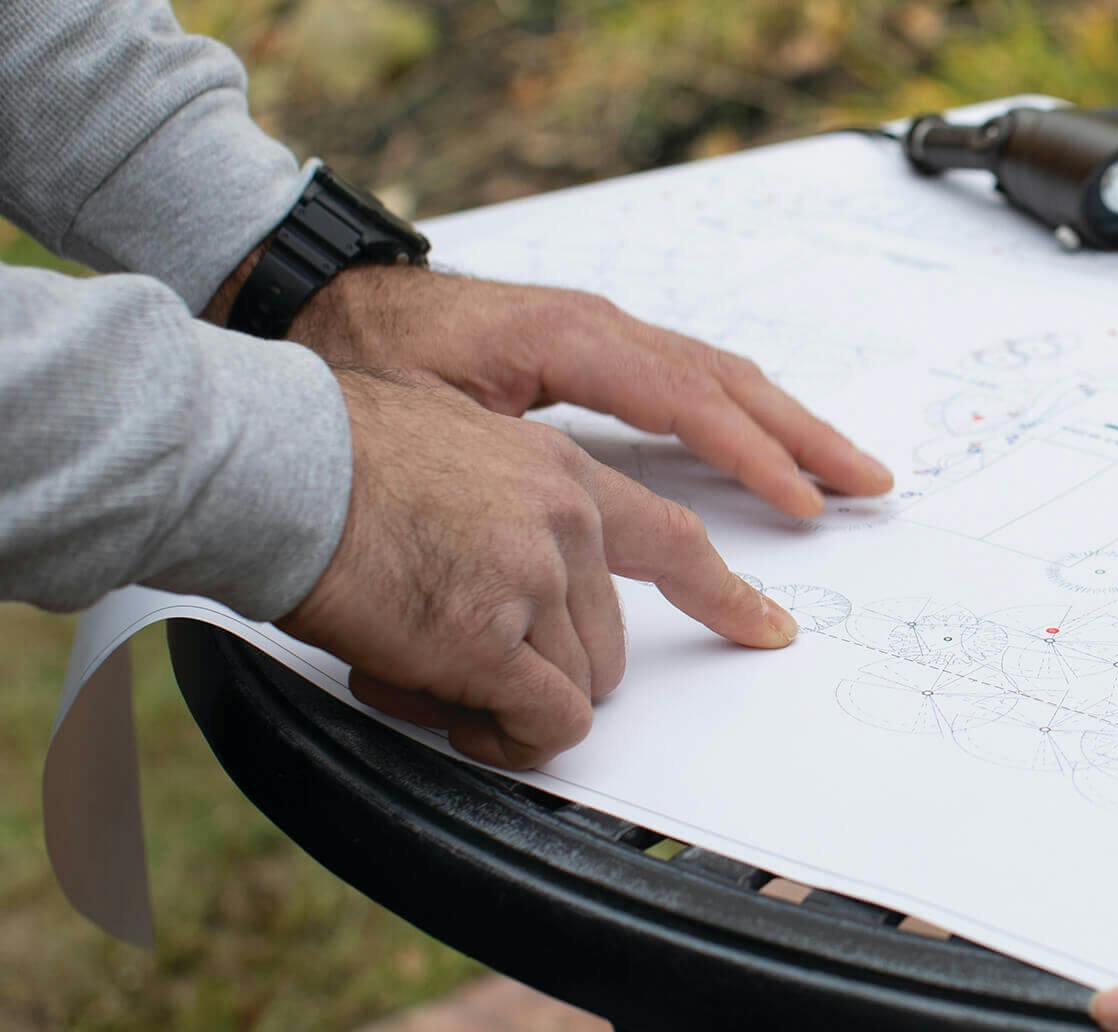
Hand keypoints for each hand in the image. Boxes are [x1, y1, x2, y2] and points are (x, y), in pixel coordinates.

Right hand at [278, 367, 799, 769]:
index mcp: (562, 471)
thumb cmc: (332, 467)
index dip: (724, 595)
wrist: (270, 468)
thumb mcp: (458, 457)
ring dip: (509, 707)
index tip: (766, 629)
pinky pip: (544, 724)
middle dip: (547, 675)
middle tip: (464, 665)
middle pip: (609, 645)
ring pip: (578, 691)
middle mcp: (567, 518)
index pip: (673, 541)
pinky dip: (506, 741)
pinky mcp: (493, 636)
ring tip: (429, 671)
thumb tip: (525, 607)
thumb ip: (513, 519)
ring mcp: (537, 575)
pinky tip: (451, 715)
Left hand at [286, 266, 892, 515]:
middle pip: (727, 380)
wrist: (313, 299)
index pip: (688, 399)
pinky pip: (688, 382)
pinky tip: (767, 449)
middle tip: (870, 482)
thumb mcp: (418, 411)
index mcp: (567, 338)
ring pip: (717, 377)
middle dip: (804, 435)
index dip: (752, 455)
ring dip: (787, 426)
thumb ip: (504, 455)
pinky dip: (742, 416)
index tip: (803, 504)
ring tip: (845, 470)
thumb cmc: (353, 358)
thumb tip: (576, 518)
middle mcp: (597, 327)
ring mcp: (599, 334)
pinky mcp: (589, 351)